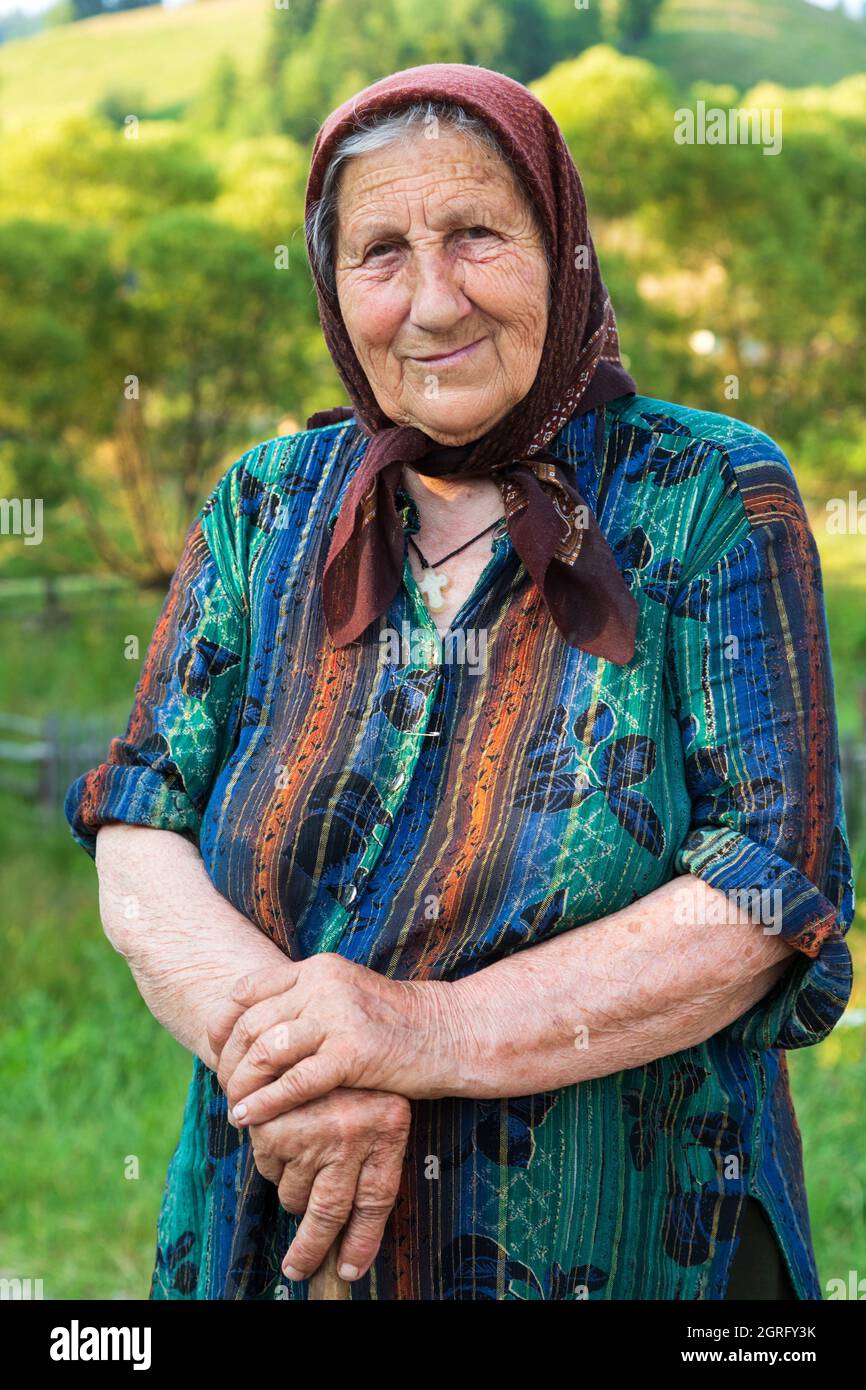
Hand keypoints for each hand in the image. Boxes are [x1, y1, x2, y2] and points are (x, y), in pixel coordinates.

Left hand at [206, 953, 469, 1124]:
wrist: (447, 1034)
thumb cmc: (393, 1024)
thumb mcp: (345, 998)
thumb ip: (305, 1005)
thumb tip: (256, 1032)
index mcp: (317, 969)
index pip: (248, 989)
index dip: (223, 1022)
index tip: (214, 1049)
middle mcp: (322, 985)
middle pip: (251, 1024)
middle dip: (229, 1062)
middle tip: (225, 1089)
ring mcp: (337, 1016)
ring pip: (265, 1052)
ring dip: (242, 1085)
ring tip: (234, 1109)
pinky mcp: (352, 1052)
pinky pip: (294, 1082)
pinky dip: (266, 1104)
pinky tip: (252, 1119)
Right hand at [249, 1086, 410, 1283]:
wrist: (314, 1014)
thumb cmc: (352, 1070)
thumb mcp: (381, 1101)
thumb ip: (373, 1153)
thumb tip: (352, 1242)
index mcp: (386, 1130)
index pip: (375, 1200)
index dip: (362, 1241)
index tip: (349, 1271)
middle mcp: (351, 1136)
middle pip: (328, 1212)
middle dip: (312, 1248)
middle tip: (298, 1268)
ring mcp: (311, 1133)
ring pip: (294, 1193)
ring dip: (293, 1187)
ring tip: (300, 1154)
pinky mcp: (273, 1128)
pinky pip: (268, 1168)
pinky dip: (271, 1160)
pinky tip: (278, 1133)